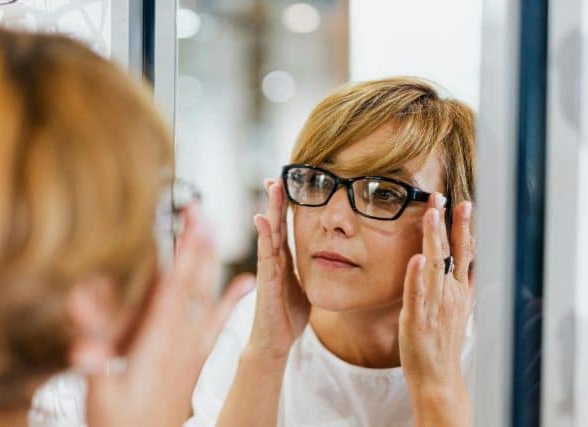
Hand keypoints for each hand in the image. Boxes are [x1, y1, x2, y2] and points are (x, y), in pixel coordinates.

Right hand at [82, 204, 255, 426]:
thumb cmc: (121, 422)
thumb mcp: (100, 392)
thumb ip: (92, 356)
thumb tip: (80, 320)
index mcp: (159, 342)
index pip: (174, 285)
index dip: (184, 251)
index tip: (193, 220)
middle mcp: (181, 338)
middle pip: (193, 280)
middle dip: (197, 243)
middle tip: (202, 207)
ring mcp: (192, 345)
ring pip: (206, 294)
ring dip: (210, 260)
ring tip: (217, 228)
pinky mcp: (196, 355)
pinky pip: (218, 322)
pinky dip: (231, 300)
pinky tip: (244, 281)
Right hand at [247, 178, 310, 360]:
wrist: (275, 341)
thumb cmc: (288, 315)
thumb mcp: (304, 287)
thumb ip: (310, 272)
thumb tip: (326, 261)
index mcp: (284, 261)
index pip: (285, 227)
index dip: (286, 206)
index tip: (288, 184)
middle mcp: (274, 260)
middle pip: (276, 223)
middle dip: (277, 200)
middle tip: (278, 175)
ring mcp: (268, 269)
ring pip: (269, 233)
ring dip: (270, 210)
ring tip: (272, 187)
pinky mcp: (266, 281)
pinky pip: (265, 255)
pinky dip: (263, 236)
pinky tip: (262, 220)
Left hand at [399, 194, 474, 425]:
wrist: (438, 377)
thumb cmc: (442, 341)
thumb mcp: (455, 308)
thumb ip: (458, 284)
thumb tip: (462, 261)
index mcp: (459, 291)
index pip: (464, 252)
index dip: (464, 227)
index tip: (463, 202)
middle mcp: (450, 294)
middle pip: (453, 252)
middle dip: (451, 223)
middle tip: (446, 197)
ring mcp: (434, 305)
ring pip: (435, 265)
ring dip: (434, 239)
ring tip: (431, 214)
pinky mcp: (417, 318)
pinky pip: (416, 294)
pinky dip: (417, 276)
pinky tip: (416, 258)